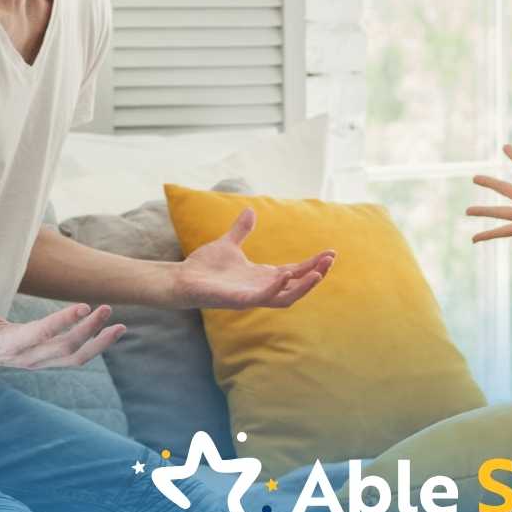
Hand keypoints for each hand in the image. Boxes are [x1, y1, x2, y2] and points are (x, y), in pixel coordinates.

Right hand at [0, 284, 124, 368]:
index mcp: (8, 343)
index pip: (40, 333)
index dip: (63, 321)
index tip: (84, 305)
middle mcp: (26, 358)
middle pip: (64, 348)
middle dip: (88, 329)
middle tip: (107, 308)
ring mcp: (38, 363)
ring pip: (75, 358)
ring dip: (99, 343)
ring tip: (121, 326)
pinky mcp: (46, 362)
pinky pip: (75, 358)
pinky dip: (95, 346)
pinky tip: (111, 332)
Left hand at [177, 208, 335, 309]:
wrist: (181, 278)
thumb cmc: (204, 266)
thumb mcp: (229, 243)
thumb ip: (242, 230)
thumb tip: (251, 210)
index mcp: (262, 276)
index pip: (295, 271)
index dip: (312, 263)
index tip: (330, 252)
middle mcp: (261, 288)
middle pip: (297, 285)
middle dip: (315, 274)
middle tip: (330, 260)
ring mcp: (252, 296)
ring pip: (287, 298)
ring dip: (304, 286)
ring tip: (319, 272)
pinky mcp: (240, 301)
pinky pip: (264, 297)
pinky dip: (277, 288)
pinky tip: (287, 274)